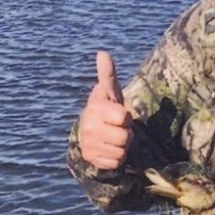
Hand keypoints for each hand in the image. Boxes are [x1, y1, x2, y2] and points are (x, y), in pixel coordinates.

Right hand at [78, 50, 133, 169]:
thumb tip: (102, 52)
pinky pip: (116, 162)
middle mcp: (88, 126)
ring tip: (113, 138)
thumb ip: (108, 75)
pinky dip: (117, 158)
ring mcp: (88, 143)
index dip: (126, 117)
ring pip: (121, 150)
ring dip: (122, 146)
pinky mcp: (91, 158)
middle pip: (125, 136)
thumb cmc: (106, 110)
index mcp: (95, 108)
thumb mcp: (109, 92)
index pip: (124, 116)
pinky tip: (109, 149)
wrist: (90, 133)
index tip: (118, 114)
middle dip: (126, 133)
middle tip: (117, 128)